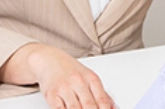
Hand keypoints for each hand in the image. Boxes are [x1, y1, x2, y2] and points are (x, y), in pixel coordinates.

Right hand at [0, 43, 115, 107]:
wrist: (50, 60)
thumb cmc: (71, 70)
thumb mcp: (89, 77)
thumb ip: (102, 93)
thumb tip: (114, 107)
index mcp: (91, 78)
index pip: (102, 99)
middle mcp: (78, 82)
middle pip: (89, 105)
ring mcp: (64, 88)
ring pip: (74, 108)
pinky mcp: (51, 94)